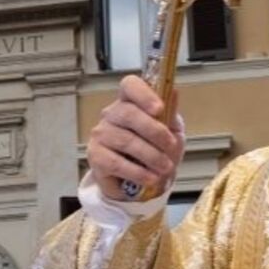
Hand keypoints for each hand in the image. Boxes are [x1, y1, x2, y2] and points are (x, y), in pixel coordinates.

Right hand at [87, 76, 185, 201]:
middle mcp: (112, 114)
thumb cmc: (153, 150)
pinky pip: (116, 163)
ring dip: (150, 155)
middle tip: (170, 146)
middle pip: (129, 114)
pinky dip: (138, 172)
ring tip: (165, 167)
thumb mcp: (170, 132)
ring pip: (125, 140)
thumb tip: (173, 92)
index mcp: (130, 102)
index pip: (130, 85)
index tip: (159, 109)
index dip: (144, 94)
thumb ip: (170, 115)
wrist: (137, 182)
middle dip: (154, 131)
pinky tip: (150, 178)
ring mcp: (101, 134)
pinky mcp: (95, 156)